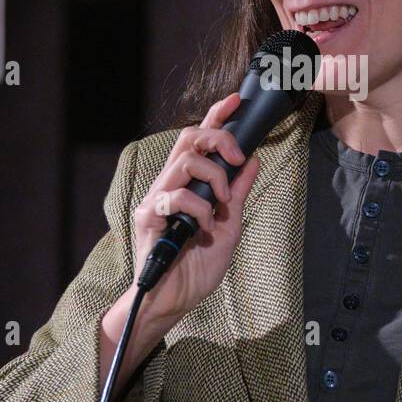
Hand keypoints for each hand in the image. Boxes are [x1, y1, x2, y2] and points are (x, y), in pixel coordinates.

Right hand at [130, 92, 260, 324]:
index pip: (199, 140)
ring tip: (221, 203)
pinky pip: (173, 196)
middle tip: (236, 159)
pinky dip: (198, 208)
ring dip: (212, 177)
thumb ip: (238, 192)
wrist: (175, 300)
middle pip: (188, 138)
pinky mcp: (147, 218)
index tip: (235, 100)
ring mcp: (156, 199)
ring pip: (184, 162)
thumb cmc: (197, 266)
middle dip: (218, 138)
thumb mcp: (230, 224)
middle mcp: (169, 185)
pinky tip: (204, 228)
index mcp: (188, 184)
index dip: (215, 116)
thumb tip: (253, 160)